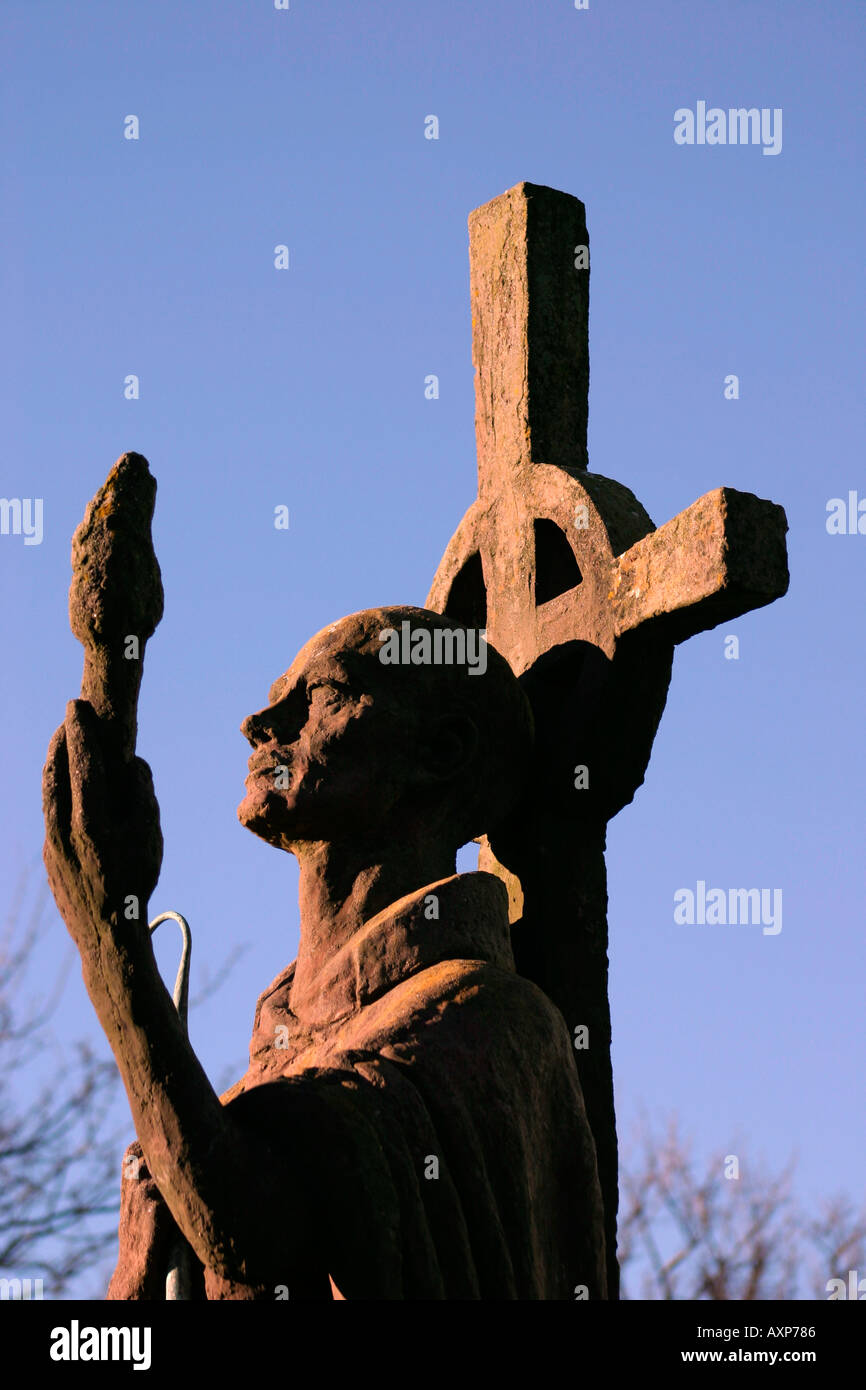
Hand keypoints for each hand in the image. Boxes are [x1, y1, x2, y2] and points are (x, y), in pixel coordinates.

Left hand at [42, 699, 162, 955]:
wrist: (108, 934)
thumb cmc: (138, 882)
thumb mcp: (151, 836)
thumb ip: (142, 794)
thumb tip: (131, 762)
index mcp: (92, 822)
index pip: (83, 764)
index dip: (80, 732)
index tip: (77, 705)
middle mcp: (63, 829)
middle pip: (56, 772)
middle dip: (62, 739)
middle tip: (69, 714)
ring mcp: (51, 843)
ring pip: (48, 792)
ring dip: (54, 761)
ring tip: (62, 740)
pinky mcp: (48, 856)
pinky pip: (50, 812)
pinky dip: (56, 788)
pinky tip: (67, 783)